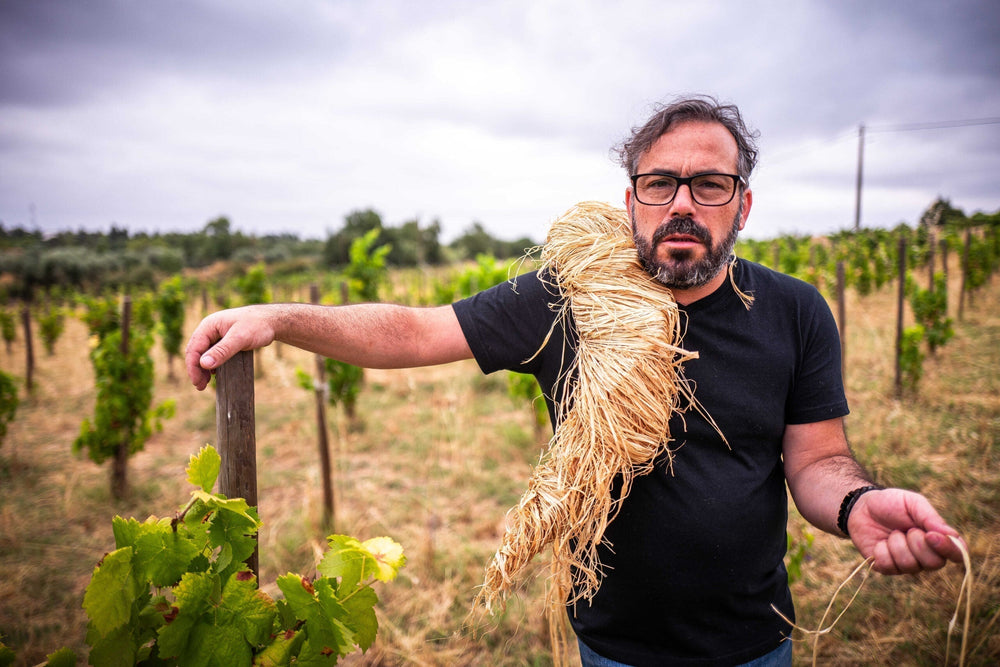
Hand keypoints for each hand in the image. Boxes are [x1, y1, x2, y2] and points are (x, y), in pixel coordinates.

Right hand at [184, 306, 276, 390]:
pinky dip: (211, 364)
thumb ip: (222, 351)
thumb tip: (203, 364)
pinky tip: (214, 374)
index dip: (192, 367)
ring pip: (203, 354)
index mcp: (209, 325)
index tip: (197, 382)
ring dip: (202, 368)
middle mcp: (209, 330)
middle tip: (200, 386)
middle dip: (196, 369)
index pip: (194, 348)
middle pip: (196, 352)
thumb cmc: (257, 325)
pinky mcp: (223, 341)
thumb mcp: (240, 338)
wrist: (272, 321)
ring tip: (205, 383)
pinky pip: (212, 354)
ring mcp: (216, 335)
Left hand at [848, 488, 964, 574]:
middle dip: (918, 544)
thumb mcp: (912, 503)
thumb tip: (952, 535)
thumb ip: (931, 518)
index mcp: (938, 539)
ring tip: (892, 533)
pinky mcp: (887, 568)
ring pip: (910, 565)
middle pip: (934, 564)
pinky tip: (880, 542)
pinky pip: (889, 566)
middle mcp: (926, 556)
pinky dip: (882, 550)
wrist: (862, 507)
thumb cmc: (891, 503)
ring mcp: (907, 564)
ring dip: (897, 544)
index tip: (931, 535)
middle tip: (907, 529)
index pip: (957, 554)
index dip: (949, 549)